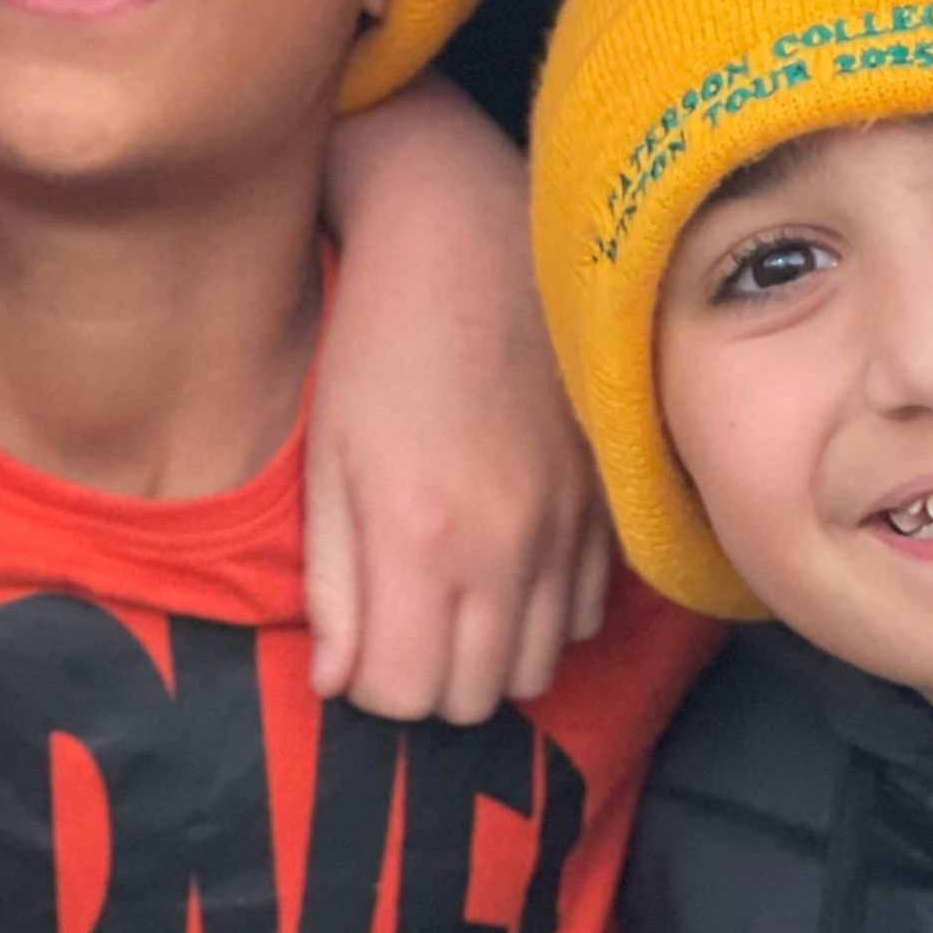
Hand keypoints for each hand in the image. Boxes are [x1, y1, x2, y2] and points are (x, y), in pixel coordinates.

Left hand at [308, 75, 609, 723]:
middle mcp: (507, 547)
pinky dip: (541, 616)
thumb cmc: (375, 343)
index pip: (404, 695)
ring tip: (446, 605)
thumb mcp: (328, 464)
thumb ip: (332, 584)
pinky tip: (503, 570)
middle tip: (394, 631)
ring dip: (487, 659)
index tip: (355, 646)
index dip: (371, 689)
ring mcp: (568, 527)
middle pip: (475, 699)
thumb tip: (336, 681)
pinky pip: (583, 614)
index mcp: (422, 538)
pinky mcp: (604, 501)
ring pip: (537, 668)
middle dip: (426, 685)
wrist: (469, 233)